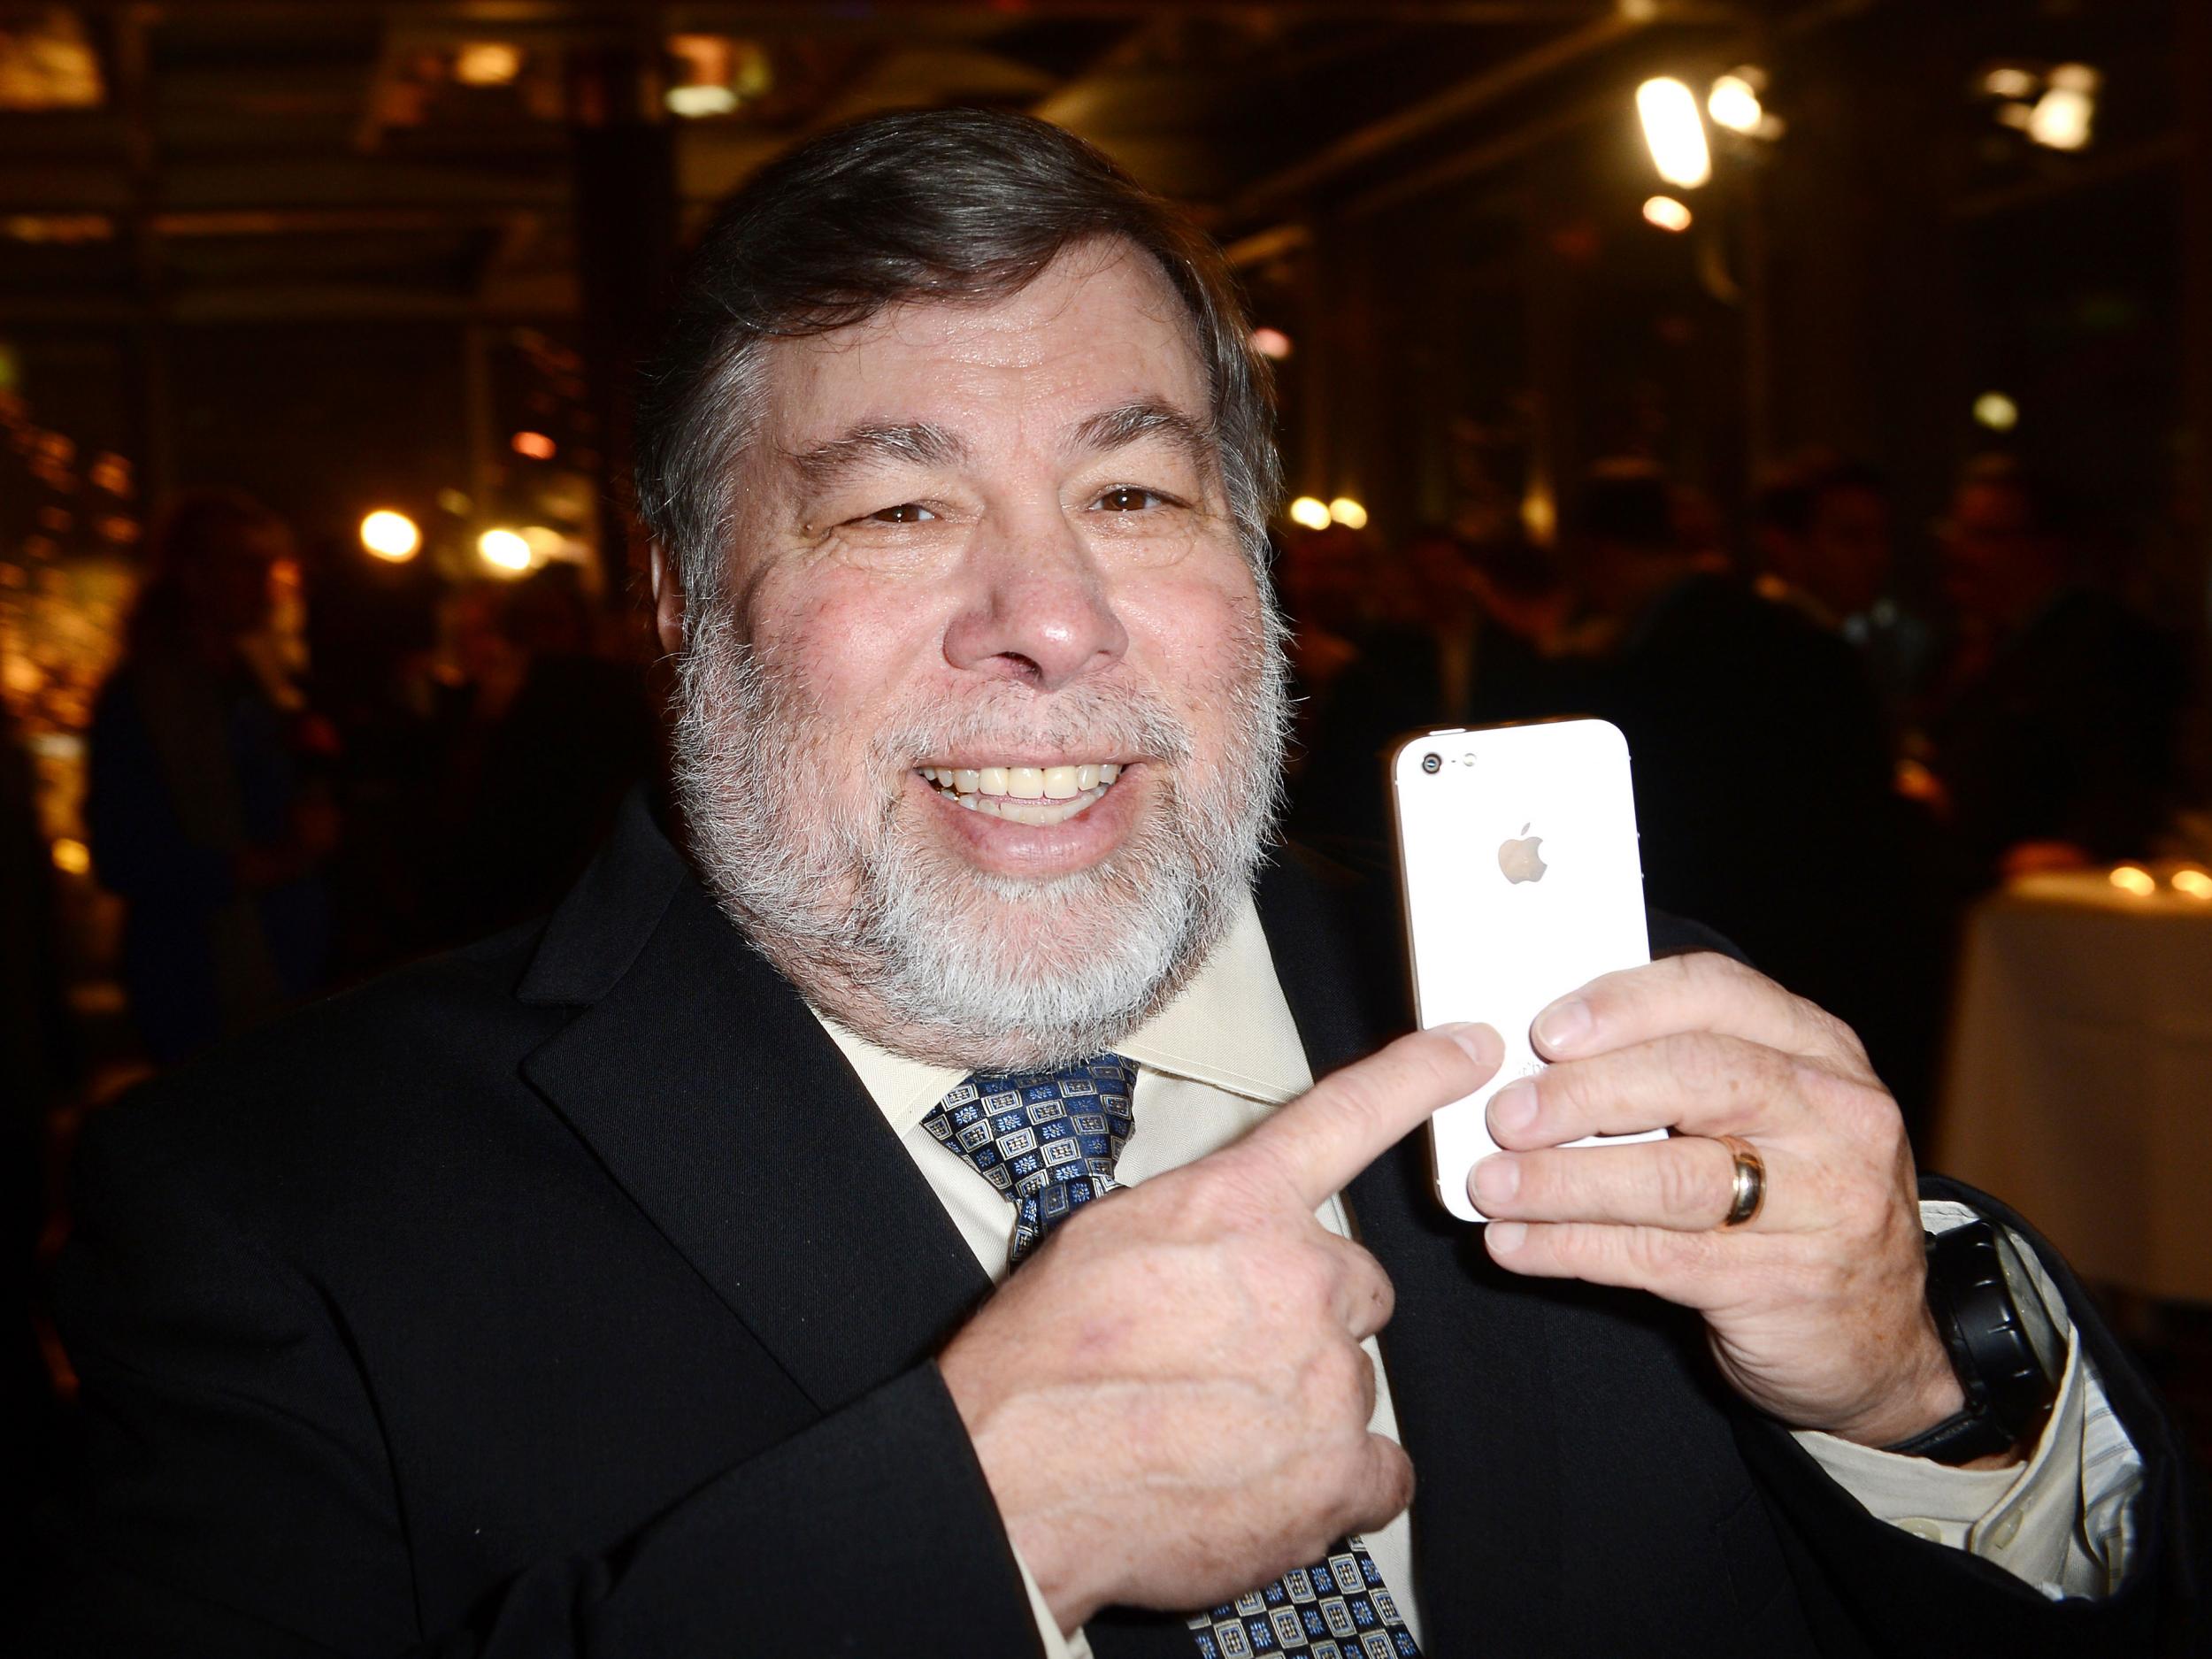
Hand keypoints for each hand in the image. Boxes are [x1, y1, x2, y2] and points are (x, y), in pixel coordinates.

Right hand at [939, 1023, 1502, 1631]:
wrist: (1016, 1479)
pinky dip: (1334, 1484)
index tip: (1473, 1051)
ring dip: (1303, 1403)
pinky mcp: (1337, 1472)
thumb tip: (1234, 1232)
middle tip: (1228, 1356)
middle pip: (1355, 1285)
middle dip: (1306, 1317)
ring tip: (1215, 1429)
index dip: (1421, 1075)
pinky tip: (1262, 1482)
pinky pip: (1380, 1471)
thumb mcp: (1109, 1236)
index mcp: (1239, 1205)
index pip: (1351, 1116)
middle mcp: (1299, 1277)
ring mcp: (1326, 1376)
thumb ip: (1203, 1218)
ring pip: (1352, 1379)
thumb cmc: (1042, 1361)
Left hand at [1470, 952, 1967, 1451]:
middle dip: (1586, 1092)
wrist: (1876, 1342)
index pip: (1718, 993)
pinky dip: (1573, 1248)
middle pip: (1698, 1078)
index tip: (1545, 1030)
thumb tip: (1536, 1057)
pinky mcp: (1785, 1284)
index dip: (1625, 1004)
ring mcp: (1822, 1204)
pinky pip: (1658, 1259)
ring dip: (1564, 1180)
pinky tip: (1515, 1244)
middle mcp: (1835, 1116)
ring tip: (1491, 1184)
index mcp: (1820, 1051)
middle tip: (1506, 1114)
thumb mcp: (1769, 1115)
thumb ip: (1679, 1073)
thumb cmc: (1794, 1202)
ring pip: (1674, 1178)